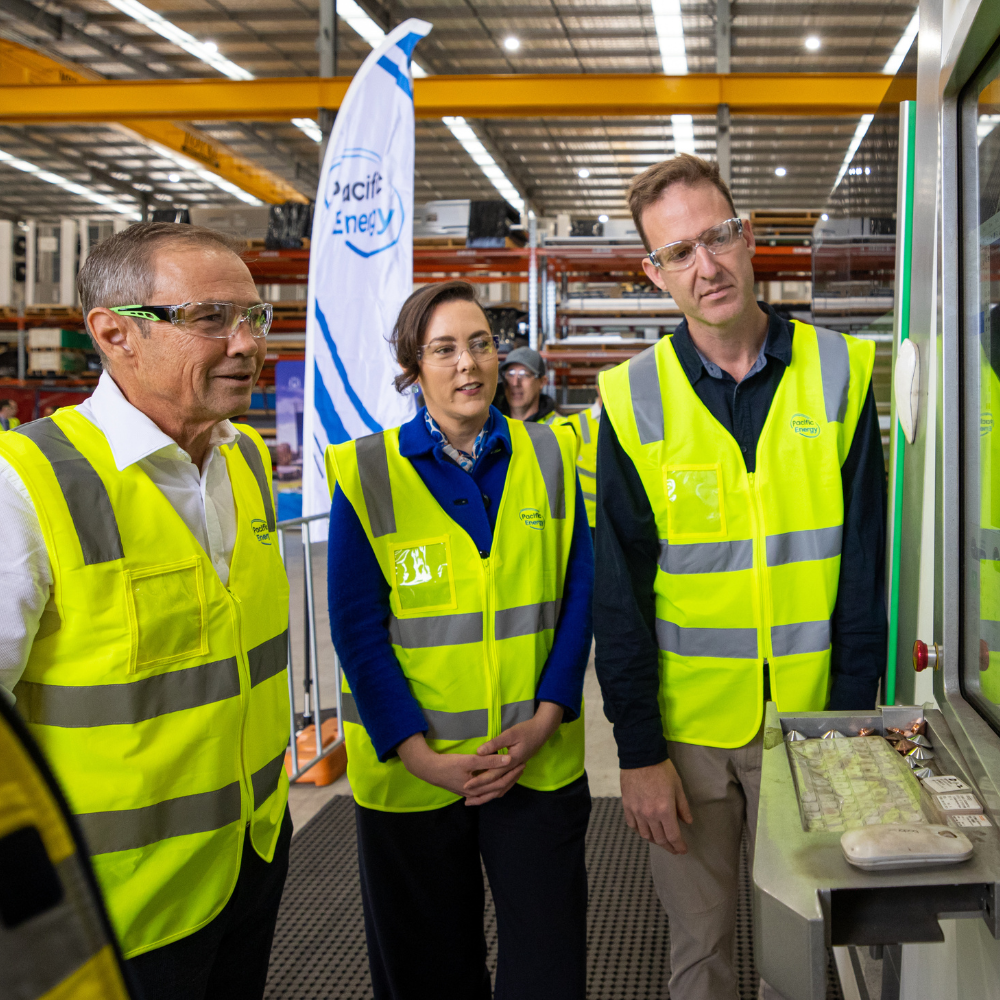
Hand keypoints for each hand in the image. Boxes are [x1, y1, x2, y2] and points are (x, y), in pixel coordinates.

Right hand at [396, 733, 515, 802]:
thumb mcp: (469, 760)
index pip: (501, 783)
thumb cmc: (448, 765)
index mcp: (478, 789)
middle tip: (521, 768)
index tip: (522, 763)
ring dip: (503, 782)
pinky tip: (495, 781)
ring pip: (491, 791)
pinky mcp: (466, 790)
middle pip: (498, 789)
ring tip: (513, 773)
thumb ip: (489, 760)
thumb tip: (508, 759)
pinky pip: (485, 790)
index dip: (512, 773)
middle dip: (510, 778)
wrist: (428, 769)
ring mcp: (470, 794)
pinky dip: (493, 785)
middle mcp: (475, 794)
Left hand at [464, 701, 565, 805]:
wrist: (542, 731)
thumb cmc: (525, 731)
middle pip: (496, 785)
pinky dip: (498, 790)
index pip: (492, 775)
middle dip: (482, 792)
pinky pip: (507, 784)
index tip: (467, 786)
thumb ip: (495, 744)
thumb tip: (479, 752)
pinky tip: (491, 791)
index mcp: (511, 762)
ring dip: (489, 794)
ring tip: (475, 800)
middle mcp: (513, 769)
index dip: (479, 781)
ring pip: (502, 787)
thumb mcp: (510, 734)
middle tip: (467, 800)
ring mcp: (516, 770)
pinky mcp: (517, 769)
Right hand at [620, 759, 692, 854]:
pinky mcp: (627, 806)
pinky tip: (645, 830)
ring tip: (661, 840)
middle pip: (659, 839)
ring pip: (645, 835)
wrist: (640, 756)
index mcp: (664, 810)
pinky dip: (640, 831)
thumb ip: (683, 806)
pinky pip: (633, 825)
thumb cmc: (661, 769)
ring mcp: (637, 811)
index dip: (679, 846)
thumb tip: (687, 822)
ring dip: (655, 840)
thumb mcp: (677, 786)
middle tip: (674, 849)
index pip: (673, 836)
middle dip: (669, 847)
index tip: (683, 850)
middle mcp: (650, 814)